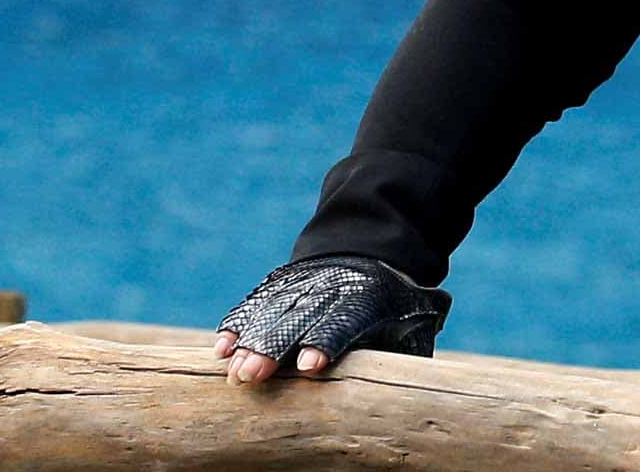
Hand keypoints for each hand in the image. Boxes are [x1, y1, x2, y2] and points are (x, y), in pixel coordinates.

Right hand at [213, 254, 451, 384]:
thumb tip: (401, 387)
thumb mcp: (417, 324)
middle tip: (251, 376)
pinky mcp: (280, 285)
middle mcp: (329, 286)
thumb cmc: (398, 311)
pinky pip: (255, 304)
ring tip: (233, 371)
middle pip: (297, 319)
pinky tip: (223, 349)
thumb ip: (406, 352)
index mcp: (368, 296)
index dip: (325, 343)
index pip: (343, 321)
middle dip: (273, 348)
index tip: (307, 368)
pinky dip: (238, 324)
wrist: (371, 252)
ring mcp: (301, 283)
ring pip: (271, 312)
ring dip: (250, 342)